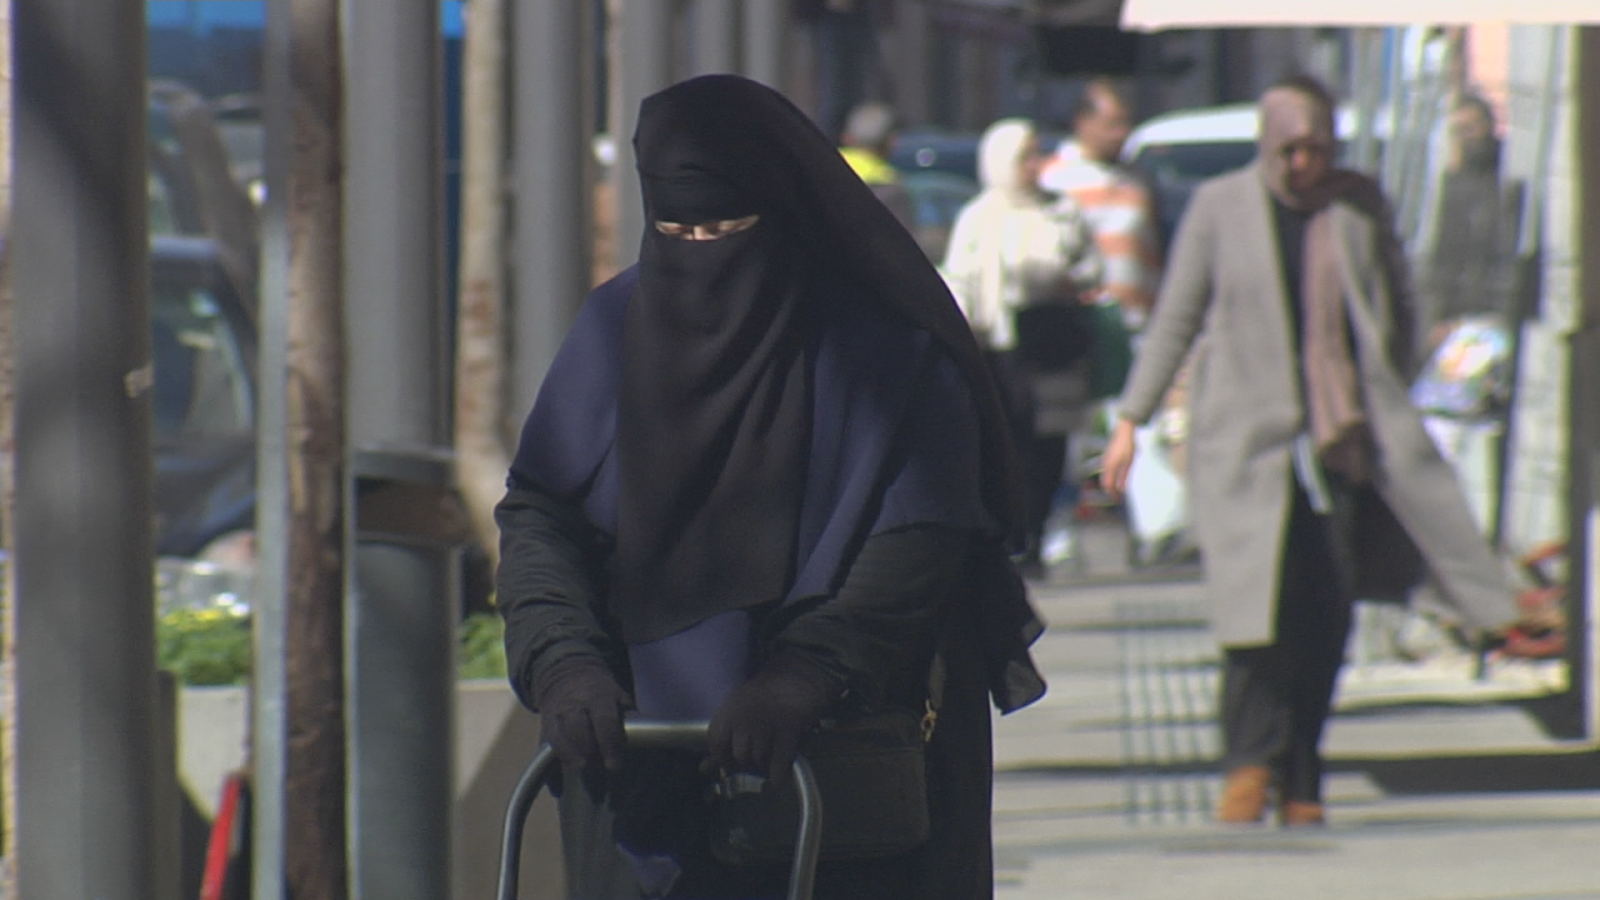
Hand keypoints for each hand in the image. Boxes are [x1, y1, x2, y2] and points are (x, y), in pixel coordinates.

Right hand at [534, 657, 629, 796]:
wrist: (567, 677)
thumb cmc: (602, 696)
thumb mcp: (619, 699)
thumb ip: (630, 720)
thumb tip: (650, 741)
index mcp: (597, 696)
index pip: (604, 719)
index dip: (609, 742)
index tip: (615, 766)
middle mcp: (574, 704)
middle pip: (576, 726)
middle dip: (585, 749)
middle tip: (595, 771)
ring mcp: (555, 714)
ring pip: (556, 735)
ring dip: (567, 756)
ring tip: (579, 775)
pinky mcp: (544, 728)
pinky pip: (543, 748)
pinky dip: (548, 768)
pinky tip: (557, 786)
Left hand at [705, 654, 839, 783]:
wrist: (796, 679)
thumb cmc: (764, 696)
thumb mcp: (735, 709)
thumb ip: (721, 739)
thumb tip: (703, 769)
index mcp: (729, 711)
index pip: (716, 744)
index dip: (722, 756)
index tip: (731, 758)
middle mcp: (744, 719)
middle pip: (739, 756)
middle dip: (747, 762)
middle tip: (756, 756)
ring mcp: (766, 726)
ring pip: (759, 761)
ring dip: (765, 765)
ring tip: (771, 755)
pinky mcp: (788, 733)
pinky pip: (778, 766)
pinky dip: (778, 776)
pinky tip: (780, 776)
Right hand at [1098, 418, 1137, 500]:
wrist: (1124, 430)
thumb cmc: (1128, 445)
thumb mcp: (1129, 462)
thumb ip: (1124, 476)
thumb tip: (1121, 489)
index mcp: (1110, 467)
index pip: (1108, 485)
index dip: (1112, 494)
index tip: (1118, 500)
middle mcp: (1105, 464)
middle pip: (1104, 482)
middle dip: (1110, 491)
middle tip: (1117, 497)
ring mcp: (1105, 460)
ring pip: (1104, 476)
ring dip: (1110, 484)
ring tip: (1117, 490)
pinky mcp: (1108, 457)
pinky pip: (1106, 471)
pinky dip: (1110, 477)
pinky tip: (1116, 478)